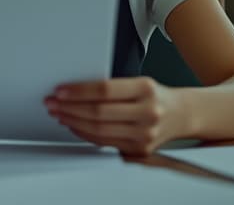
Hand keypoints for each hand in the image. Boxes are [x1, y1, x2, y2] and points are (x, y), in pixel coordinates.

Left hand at [45, 77, 184, 155]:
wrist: (182, 115)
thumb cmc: (155, 96)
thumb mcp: (139, 83)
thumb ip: (112, 87)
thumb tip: (74, 91)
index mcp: (146, 89)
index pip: (104, 89)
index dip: (78, 91)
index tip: (60, 91)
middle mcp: (147, 112)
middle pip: (98, 112)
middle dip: (69, 108)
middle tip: (52, 102)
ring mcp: (144, 134)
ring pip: (99, 130)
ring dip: (73, 122)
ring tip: (59, 113)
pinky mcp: (139, 150)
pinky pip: (104, 142)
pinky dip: (84, 134)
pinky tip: (74, 126)